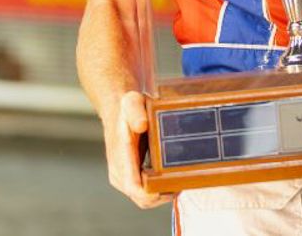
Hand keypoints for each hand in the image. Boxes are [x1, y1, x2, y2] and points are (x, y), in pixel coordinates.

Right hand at [103, 91, 174, 208]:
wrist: (118, 112)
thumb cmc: (128, 107)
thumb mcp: (132, 102)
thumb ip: (136, 111)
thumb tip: (142, 125)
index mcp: (120, 157)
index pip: (135, 187)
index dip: (153, 193)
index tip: (171, 188)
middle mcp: (119, 172)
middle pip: (143, 198)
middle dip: (163, 195)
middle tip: (182, 183)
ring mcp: (122, 178)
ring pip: (145, 199)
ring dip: (162, 194)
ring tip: (179, 180)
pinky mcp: (128, 179)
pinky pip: (144, 193)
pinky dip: (158, 190)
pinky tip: (171, 178)